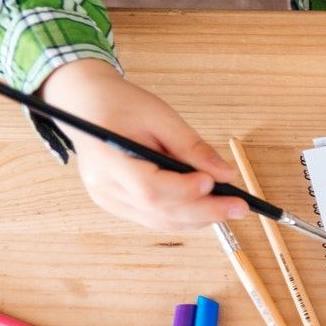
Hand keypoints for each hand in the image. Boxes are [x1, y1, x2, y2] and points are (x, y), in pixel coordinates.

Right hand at [39, 60, 244, 231]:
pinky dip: (184, 216)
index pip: (149, 187)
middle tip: (240, 206)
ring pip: (160, 221)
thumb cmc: (121, 104)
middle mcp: (103, 186)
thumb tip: (225, 174)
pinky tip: (208, 208)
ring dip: (199, 218)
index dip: (184, 190)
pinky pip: (155, 219)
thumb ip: (191, 146)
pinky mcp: (117, 204)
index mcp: (105, 157)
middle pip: (159, 210)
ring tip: (230, 208)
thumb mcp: (159, 115)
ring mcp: (108, 199)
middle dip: (204, 211)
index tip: (214, 183)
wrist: (86, 105)